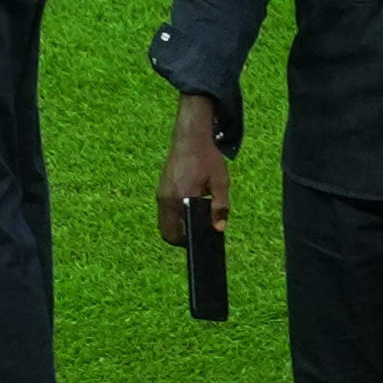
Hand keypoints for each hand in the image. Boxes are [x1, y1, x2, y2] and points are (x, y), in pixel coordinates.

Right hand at [158, 96, 234, 246]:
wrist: (190, 138)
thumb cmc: (207, 158)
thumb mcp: (220, 182)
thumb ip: (220, 207)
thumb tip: (219, 228)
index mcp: (181, 198)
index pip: (177, 233)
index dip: (187, 242)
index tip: (199, 244)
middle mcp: (166, 199)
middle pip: (166, 232)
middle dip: (180, 238)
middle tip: (197, 236)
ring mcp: (161, 194)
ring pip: (164, 222)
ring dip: (176, 226)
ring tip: (195, 222)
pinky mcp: (161, 189)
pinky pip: (165, 211)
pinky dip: (174, 215)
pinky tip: (190, 207)